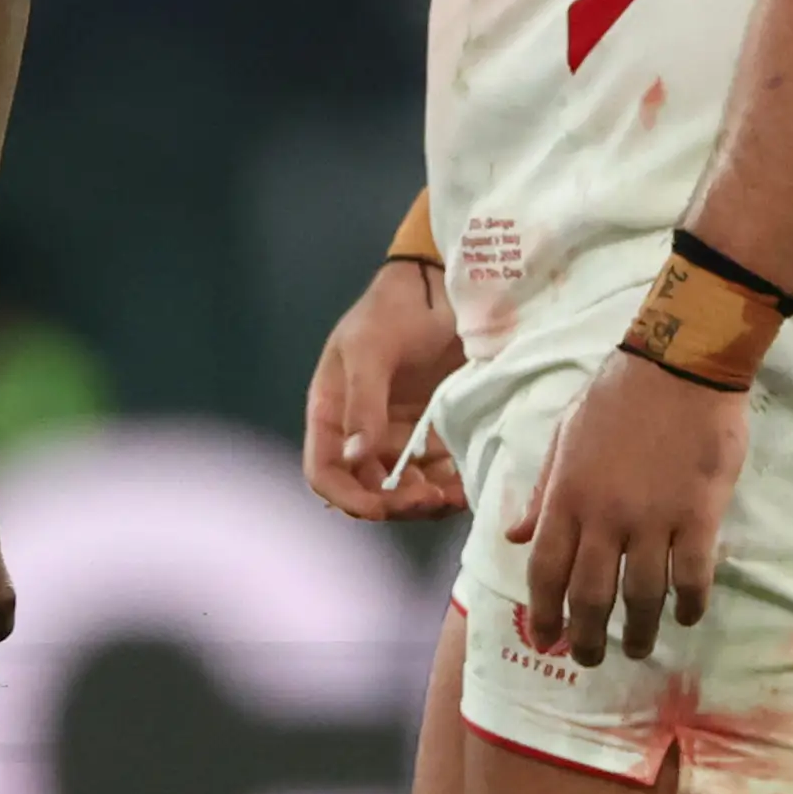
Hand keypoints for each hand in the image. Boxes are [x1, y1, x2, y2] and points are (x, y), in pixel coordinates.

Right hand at [304, 258, 465, 519]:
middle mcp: (363, 431)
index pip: (324, 471)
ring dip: (426, 501)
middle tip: (430, 497)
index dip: (346, 497)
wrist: (445, 285)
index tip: (380, 508)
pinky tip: (468, 483)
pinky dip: (452, 487)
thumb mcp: (371, 348)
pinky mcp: (438, 434)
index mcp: (333, 412)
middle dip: (395, 503)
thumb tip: (355, 458)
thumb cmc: (395, 309)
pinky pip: (440, 475)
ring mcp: (402, 435)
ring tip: (454, 494)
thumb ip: (362, 402)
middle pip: (368, 489)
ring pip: (406, 489)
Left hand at [505, 350, 748, 662]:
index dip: (542, 612)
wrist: (679, 364)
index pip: (545, 569)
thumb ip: (543, 492)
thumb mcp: (565, 438)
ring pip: (642, 595)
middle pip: (591, 595)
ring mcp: (653, 518)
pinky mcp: (698, 515)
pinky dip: (688, 604)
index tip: (544, 641)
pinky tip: (686, 617)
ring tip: (641, 649)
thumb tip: (514, 535)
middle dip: (586, 637)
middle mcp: (604, 515)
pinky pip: (692, 576)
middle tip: (588, 660)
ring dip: (641, 631)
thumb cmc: (617, 397)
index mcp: (566, 494)